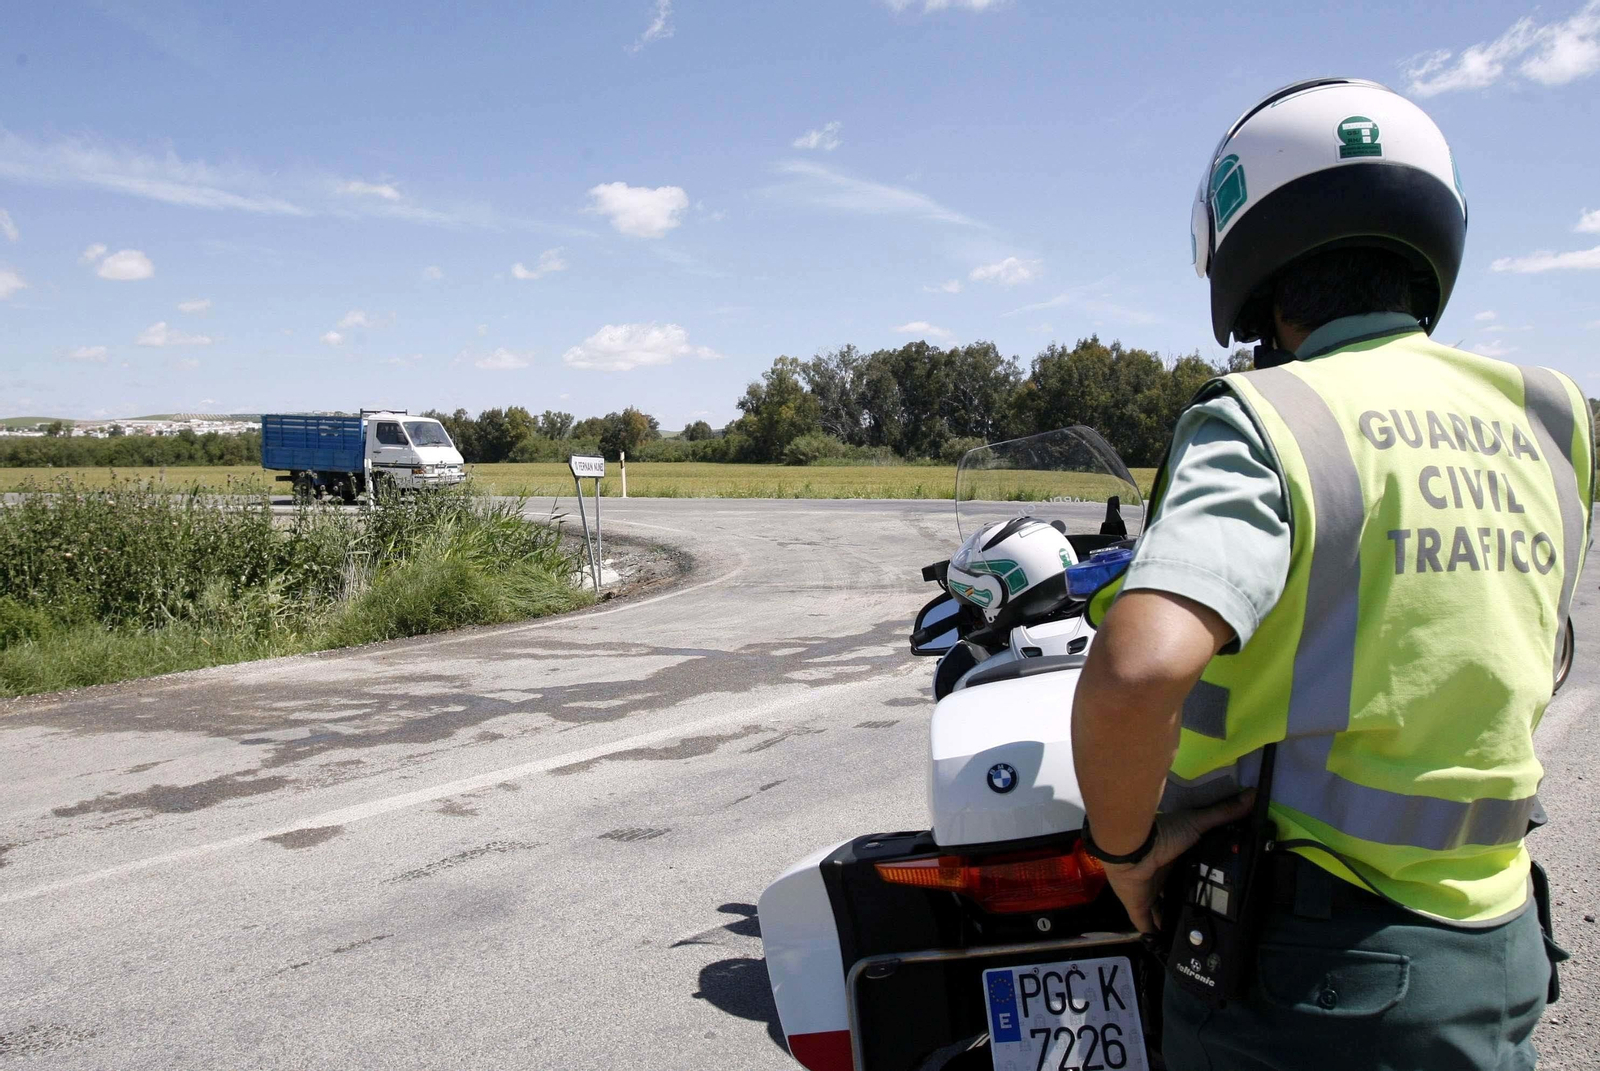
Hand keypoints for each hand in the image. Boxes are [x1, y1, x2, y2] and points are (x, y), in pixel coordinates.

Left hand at [1099, 791, 1255, 934]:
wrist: (1131, 846)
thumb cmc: (1163, 833)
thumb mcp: (1198, 823)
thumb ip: (1224, 813)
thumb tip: (1254, 794)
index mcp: (1173, 857)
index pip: (1188, 872)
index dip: (1199, 881)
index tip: (1217, 892)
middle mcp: (1160, 875)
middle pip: (1175, 893)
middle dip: (1186, 904)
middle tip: (1207, 920)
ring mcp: (1147, 892)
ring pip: (1161, 911)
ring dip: (1171, 921)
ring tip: (1189, 937)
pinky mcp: (1137, 906)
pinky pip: (1147, 926)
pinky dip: (1154, 936)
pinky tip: (1165, 946)